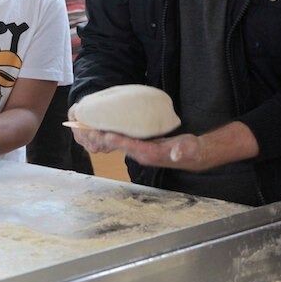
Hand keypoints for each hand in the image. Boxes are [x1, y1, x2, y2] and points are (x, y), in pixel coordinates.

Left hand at [71, 125, 209, 169]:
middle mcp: (142, 154)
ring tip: (89, 127)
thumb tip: (176, 153)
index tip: (105, 134)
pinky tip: (103, 126)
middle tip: (88, 129)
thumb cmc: (191, 150)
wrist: (192, 155)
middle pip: (119, 146)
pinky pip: (123, 140)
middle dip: (103, 138)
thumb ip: (182, 151)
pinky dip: (112, 133)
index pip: (131, 147)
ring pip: (118, 143)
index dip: (118, 140)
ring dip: (103, 136)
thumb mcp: (189, 149)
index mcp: (150, 154)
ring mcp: (140, 151)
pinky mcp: (140, 146)